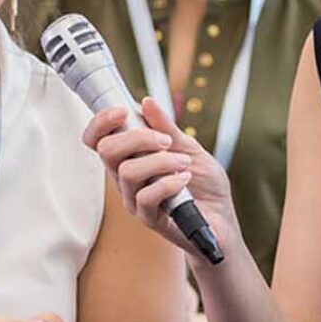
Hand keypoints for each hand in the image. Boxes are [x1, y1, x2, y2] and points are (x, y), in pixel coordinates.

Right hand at [82, 98, 241, 261]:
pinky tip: (185, 180)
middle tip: (166, 141)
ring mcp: (133, 199)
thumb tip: (146, 102)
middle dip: (138, 138)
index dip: (100, 122)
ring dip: (161, 162)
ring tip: (184, 164)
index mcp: (129, 157)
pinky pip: (146, 197)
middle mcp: (125, 178)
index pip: (97, 139)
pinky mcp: (148, 218)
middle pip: (106, 151)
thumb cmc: (204, 184)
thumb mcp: (189, 147)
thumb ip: (166, 128)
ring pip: (127, 172)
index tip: (122, 112)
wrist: (223, 219)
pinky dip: (169, 183)